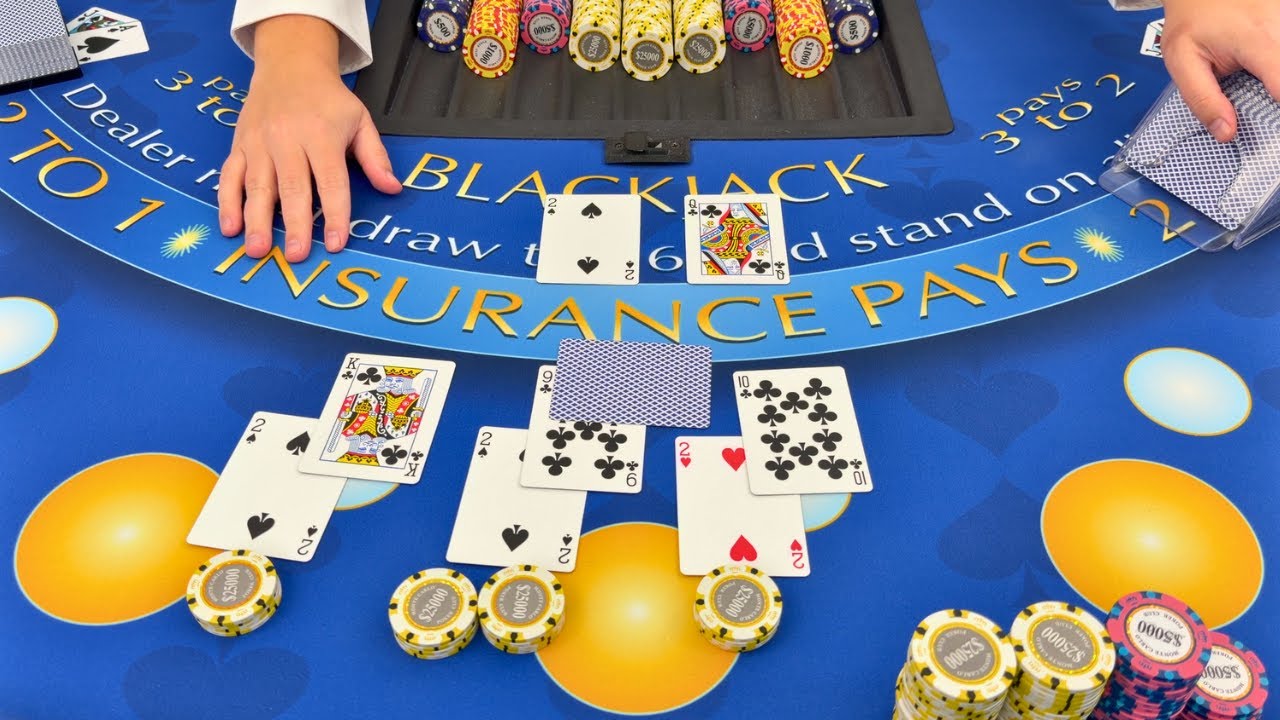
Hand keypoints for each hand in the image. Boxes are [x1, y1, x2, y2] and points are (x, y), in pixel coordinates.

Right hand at [218, 15, 401, 262]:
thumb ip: (376, 157)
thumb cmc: (329, 100)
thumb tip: (393, 189)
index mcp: (322, 135)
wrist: (290, 65)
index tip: (337, 243)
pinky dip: (227, 201)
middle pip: (292, 187)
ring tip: (258, 251)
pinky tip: (229, 227)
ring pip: (257, 185)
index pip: (331, 181)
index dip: (336, 214)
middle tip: (296, 256)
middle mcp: (288, 139)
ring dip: (256, 220)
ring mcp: (259, 142)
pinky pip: (230, 175)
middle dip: (295, 223)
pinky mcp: (239, 144)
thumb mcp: (360, 121)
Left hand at [1162, 0, 1279, 141]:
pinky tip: (1266, 71)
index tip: (1271, 126)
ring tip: (1263, 84)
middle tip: (1262, 102)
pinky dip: (1276, 66)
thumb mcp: (1181, 61)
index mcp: (1256, 39)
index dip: (1278, 111)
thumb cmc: (1190, 20)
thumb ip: (1202, 99)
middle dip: (1277, 94)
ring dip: (1276, 78)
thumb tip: (1226, 133)